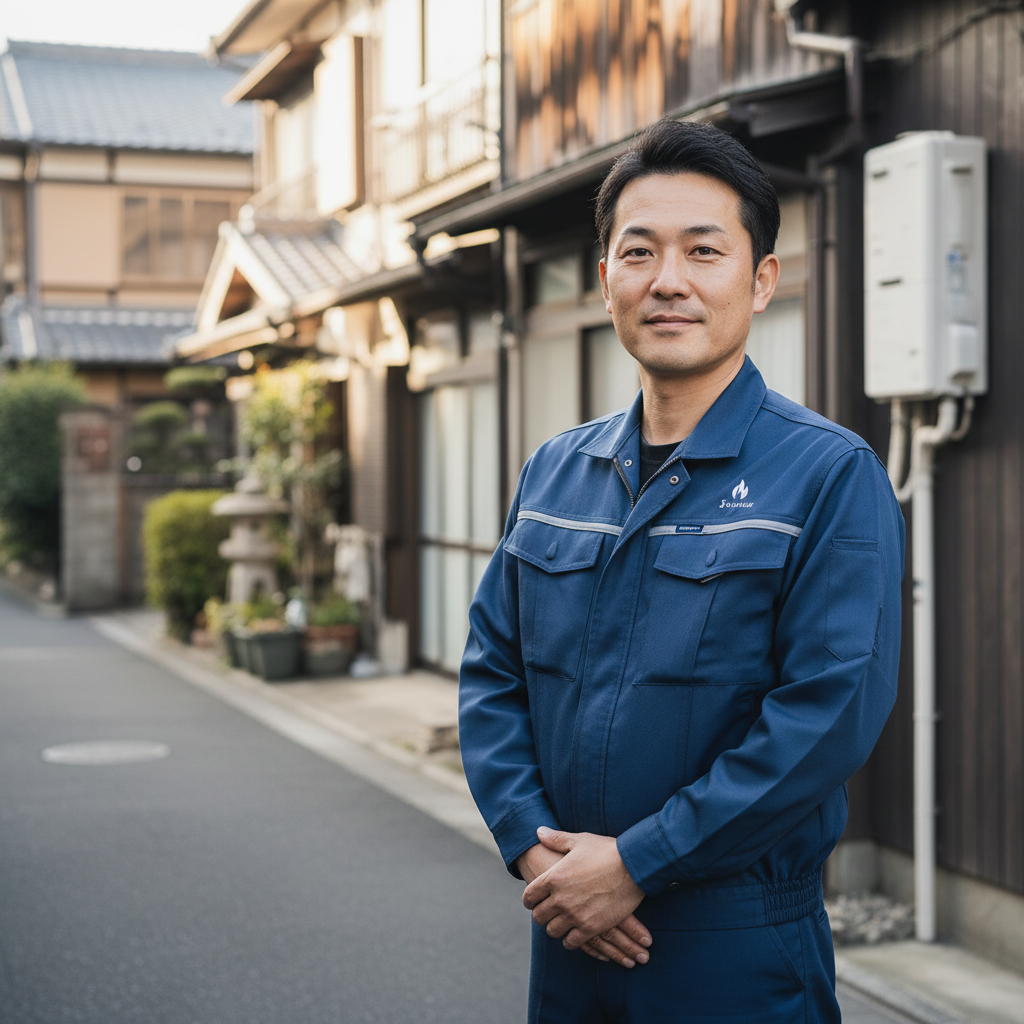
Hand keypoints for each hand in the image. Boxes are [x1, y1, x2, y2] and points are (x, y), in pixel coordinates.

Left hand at [522, 827, 647, 963]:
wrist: (634, 866)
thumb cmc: (606, 850)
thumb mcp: (579, 841)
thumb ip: (556, 839)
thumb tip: (538, 831)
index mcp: (553, 877)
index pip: (529, 896)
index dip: (530, 899)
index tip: (535, 900)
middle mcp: (560, 898)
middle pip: (539, 916)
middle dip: (542, 914)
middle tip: (549, 912)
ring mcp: (575, 915)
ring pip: (553, 931)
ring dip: (556, 927)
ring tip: (562, 923)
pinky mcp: (591, 927)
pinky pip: (571, 942)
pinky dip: (571, 939)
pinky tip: (575, 933)